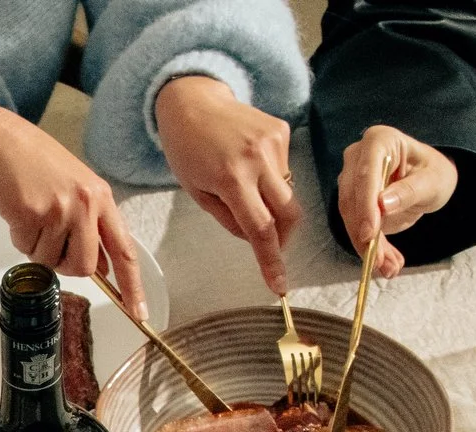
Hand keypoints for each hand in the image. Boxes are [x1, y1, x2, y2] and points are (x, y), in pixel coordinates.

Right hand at [0, 106, 148, 319]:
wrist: (1, 143)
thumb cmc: (34, 166)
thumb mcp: (74, 189)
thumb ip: (89, 225)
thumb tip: (97, 267)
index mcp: (102, 198)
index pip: (124, 250)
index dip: (132, 284)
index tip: (138, 311)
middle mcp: (87, 204)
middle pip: (85, 266)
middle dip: (64, 264)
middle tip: (50, 242)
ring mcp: (62, 209)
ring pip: (53, 261)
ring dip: (38, 248)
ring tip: (32, 217)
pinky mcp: (35, 214)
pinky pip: (28, 250)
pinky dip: (20, 239)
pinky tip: (19, 213)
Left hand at [154, 76, 299, 294]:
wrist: (194, 101)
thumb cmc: (187, 150)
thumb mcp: (197, 192)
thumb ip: (229, 219)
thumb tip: (257, 239)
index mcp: (231, 177)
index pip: (260, 229)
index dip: (272, 261)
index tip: (279, 284)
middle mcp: (257, 158)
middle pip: (288, 214)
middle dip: (283, 237)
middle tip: (270, 245)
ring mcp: (273, 142)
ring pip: (286, 192)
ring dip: (271, 202)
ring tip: (243, 186)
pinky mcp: (282, 130)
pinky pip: (284, 169)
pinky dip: (270, 178)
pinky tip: (249, 164)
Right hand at [337, 126, 457, 278]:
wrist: (427, 182)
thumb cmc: (433, 173)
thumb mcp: (433, 180)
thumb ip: (411, 190)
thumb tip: (383, 204)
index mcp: (379, 141)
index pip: (366, 173)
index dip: (365, 204)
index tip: (370, 233)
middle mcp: (358, 158)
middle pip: (352, 198)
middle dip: (365, 234)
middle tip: (381, 262)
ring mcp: (350, 180)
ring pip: (350, 218)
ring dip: (366, 247)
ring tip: (388, 268)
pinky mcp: (351, 202)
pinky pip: (354, 227)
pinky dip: (368, 249)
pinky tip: (385, 264)